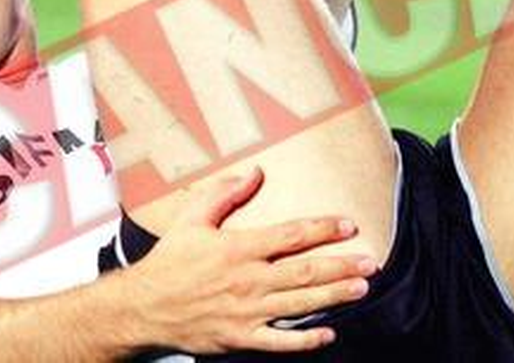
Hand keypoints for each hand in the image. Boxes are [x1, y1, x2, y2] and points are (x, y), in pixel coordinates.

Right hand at [119, 167, 374, 354]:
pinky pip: (281, 341)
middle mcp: (248, 280)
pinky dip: (306, 339)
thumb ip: (224, 193)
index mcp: (238, 248)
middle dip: (341, 265)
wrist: (143, 308)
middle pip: (305, 271)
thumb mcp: (191, 219)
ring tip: (362, 288)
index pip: (291, 235)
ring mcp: (247, 312)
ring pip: (300, 303)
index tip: (348, 224)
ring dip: (334, 296)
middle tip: (371, 261)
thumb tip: (254, 171)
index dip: (323, 228)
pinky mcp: (241, 337)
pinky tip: (329, 333)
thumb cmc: (168, 262)